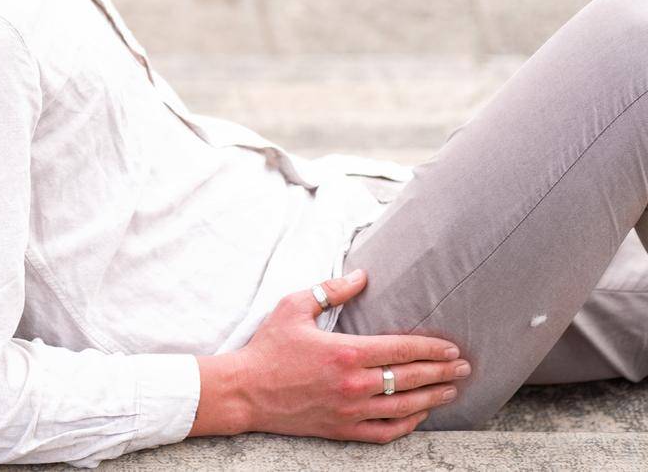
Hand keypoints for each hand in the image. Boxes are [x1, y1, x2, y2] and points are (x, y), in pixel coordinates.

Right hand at [227, 269, 469, 442]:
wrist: (245, 390)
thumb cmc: (268, 347)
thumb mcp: (293, 307)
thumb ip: (331, 291)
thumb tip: (363, 276)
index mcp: (346, 352)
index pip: (403, 349)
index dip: (432, 349)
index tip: (451, 348)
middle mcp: (354, 384)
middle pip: (411, 378)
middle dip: (442, 372)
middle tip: (464, 368)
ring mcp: (350, 410)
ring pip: (405, 407)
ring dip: (433, 398)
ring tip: (451, 390)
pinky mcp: (342, 429)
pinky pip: (386, 431)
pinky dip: (408, 424)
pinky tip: (419, 415)